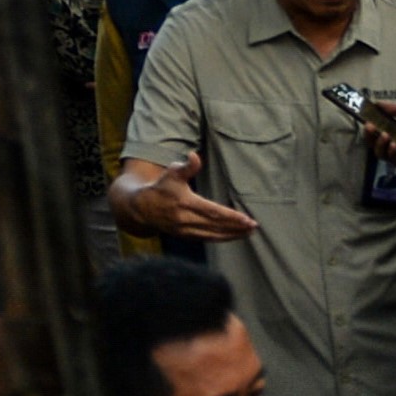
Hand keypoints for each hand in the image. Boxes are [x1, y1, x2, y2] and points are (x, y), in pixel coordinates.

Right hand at [117, 153, 255, 241]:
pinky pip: (206, 239)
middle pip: (216, 226)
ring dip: (232, 235)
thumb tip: (195, 156)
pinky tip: (234, 235)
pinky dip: (221, 238)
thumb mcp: (172, 173)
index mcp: (185, 203)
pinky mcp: (185, 236)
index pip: (212, 212)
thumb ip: (187, 166)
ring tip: (248, 232)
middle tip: (254, 227)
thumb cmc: (161, 186)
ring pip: (212, 235)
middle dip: (236, 227)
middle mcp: (185, 220)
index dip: (231, 217)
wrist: (141, 208)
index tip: (247, 219)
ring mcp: (184, 231)